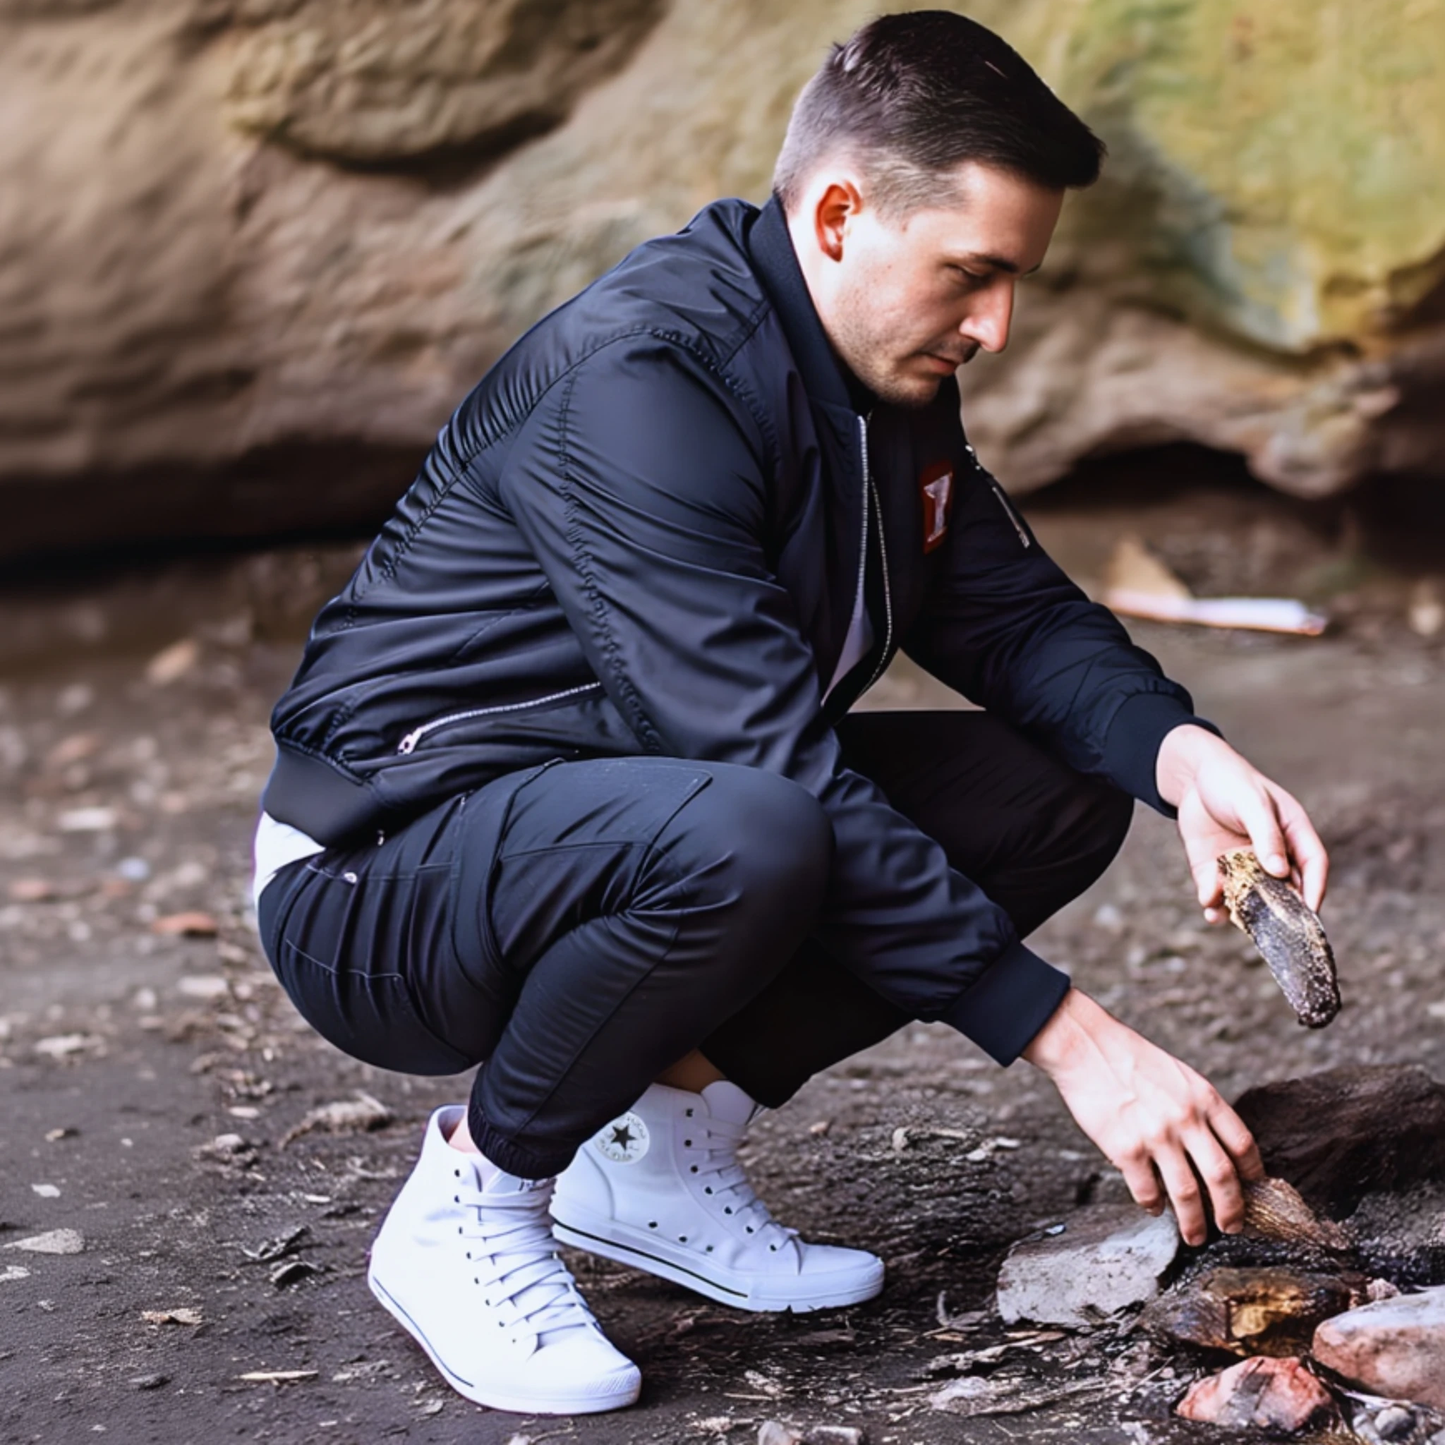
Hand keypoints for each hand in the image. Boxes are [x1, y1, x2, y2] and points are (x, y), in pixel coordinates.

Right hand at [1022, 989, 1264, 1244]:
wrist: (1084, 1045)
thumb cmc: (1129, 1057)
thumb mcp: (1178, 1075)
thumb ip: (1199, 1108)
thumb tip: (1213, 1147)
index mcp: (1204, 1097)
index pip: (1243, 1145)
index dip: (1253, 1175)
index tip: (1252, 1190)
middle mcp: (1186, 1119)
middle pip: (1223, 1178)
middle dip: (1231, 1211)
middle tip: (1231, 1226)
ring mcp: (1156, 1136)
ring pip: (1188, 1194)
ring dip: (1195, 1223)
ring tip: (1195, 1236)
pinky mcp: (1126, 1149)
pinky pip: (1147, 1191)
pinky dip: (1154, 1206)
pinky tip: (1154, 1208)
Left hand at [1156, 725, 1327, 921]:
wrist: (1191, 776)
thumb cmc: (1231, 781)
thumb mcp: (1252, 803)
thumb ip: (1266, 835)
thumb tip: (1280, 871)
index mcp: (1292, 833)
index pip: (1313, 865)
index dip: (1315, 889)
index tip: (1310, 913)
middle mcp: (1271, 855)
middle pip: (1284, 890)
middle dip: (1280, 911)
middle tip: (1274, 929)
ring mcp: (1242, 865)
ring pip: (1251, 898)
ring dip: (1244, 913)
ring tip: (1234, 919)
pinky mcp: (1215, 870)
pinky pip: (1219, 894)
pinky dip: (1215, 904)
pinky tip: (1210, 908)